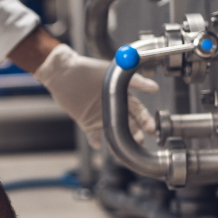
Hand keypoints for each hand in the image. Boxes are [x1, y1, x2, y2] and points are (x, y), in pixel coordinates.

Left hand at [33, 43, 158, 148]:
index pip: (138, 111)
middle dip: (135, 135)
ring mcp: (100, 117)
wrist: (63, 72)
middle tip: (139, 141)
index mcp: (121, 97)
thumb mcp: (113, 73)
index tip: (151, 129)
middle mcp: (113, 109)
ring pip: (113, 133)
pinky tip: (98, 143)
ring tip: (122, 148)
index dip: (145, 120)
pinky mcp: (86, 123)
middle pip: (128, 125)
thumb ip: (133, 81)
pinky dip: (95, 141)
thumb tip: (154, 87)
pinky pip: (93, 136)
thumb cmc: (88, 69)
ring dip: (118, 141)